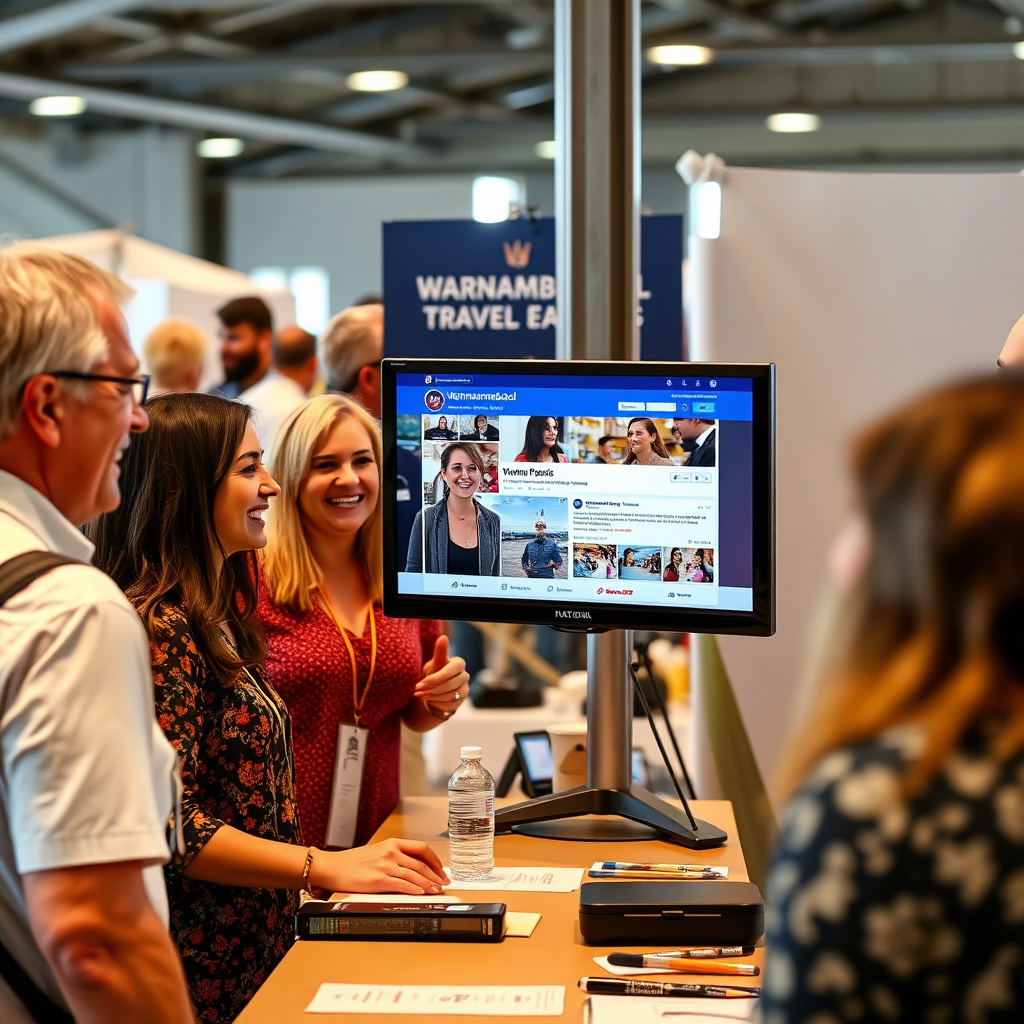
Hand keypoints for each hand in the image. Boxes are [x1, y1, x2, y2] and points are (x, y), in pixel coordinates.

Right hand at [313, 839, 446, 895]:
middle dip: (436, 874)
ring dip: (429, 883)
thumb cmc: (353, 862)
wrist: (333, 867)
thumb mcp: (377, 852)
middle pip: (421, 863)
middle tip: (444, 882)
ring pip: (414, 874)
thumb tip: (415, 867)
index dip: (434, 859)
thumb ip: (395, 856)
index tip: (441, 868)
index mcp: (392, 843)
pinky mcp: (379, 880)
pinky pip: (402, 884)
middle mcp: (391, 852)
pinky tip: (422, 893)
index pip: (421, 848)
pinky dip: (415, 889)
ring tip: (437, 890)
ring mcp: (385, 866)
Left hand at [413, 635, 468, 717]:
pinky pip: (451, 706)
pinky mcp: (462, 701)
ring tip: (420, 696)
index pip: (450, 671)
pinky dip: (438, 704)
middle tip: (417, 691)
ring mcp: (465, 689)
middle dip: (432, 689)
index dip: (435, 679)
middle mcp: (465, 676)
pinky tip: (429, 701)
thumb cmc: (436, 670)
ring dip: (433, 697)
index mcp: (459, 663)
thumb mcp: (436, 662)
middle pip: (450, 685)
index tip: (419, 684)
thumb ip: (440, 651)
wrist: (436, 687)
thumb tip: (443, 637)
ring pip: (451, 696)